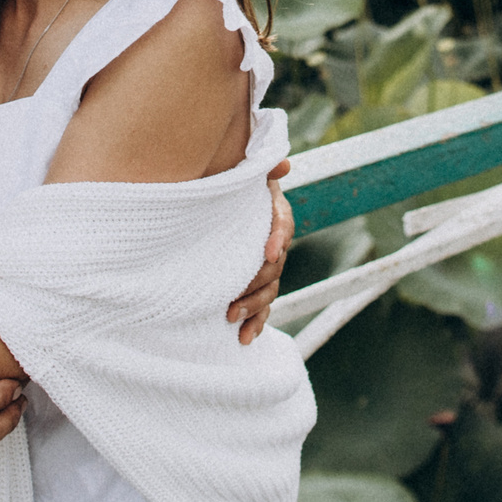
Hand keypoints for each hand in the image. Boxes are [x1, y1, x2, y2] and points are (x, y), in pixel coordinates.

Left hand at [227, 159, 295, 343]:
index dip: (279, 237)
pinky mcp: (255, 285)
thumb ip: (260, 169)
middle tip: (234, 297)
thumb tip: (283, 163)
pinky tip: (244, 337)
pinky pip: (262, 306)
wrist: (219, 206)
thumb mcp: (242, 173)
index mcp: (273, 213)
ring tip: (231, 318)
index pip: (283, 224)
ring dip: (254, 307)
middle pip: (275, 266)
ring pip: (269, 290)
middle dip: (257, 283)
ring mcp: (265, 267)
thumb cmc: (231, 186)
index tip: (270, 252)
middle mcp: (273, 243)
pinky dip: (256, 322)